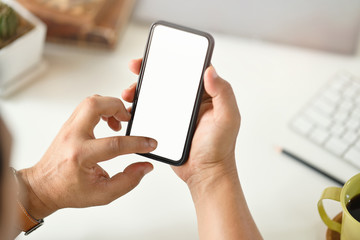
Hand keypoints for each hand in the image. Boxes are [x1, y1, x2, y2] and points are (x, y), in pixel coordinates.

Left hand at [18, 95, 156, 218]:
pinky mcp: (69, 125)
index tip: (149, 144)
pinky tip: (108, 121)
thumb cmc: (69, 190)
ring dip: (110, 105)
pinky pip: (87, 106)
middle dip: (118, 107)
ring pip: (90, 101)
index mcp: (80, 156)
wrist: (44, 186)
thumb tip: (144, 166)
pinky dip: (102, 109)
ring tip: (119, 121)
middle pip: (95, 106)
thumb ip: (127, 181)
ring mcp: (69, 128)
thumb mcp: (103, 194)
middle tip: (128, 119)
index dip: (137, 143)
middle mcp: (73, 137)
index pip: (114, 144)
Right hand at [123, 59, 240, 190]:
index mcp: (206, 94)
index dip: (173, 58)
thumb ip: (223, 94)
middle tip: (135, 68)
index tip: (157, 54)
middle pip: (167, 78)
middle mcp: (190, 100)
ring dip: (140, 89)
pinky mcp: (165, 125)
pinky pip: (150, 111)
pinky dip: (138, 107)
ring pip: (155, 94)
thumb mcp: (227, 119)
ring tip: (129, 92)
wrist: (205, 174)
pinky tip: (130, 109)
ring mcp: (176, 112)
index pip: (188, 69)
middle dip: (149, 71)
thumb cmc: (220, 148)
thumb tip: (210, 70)